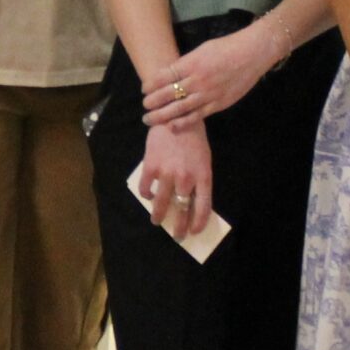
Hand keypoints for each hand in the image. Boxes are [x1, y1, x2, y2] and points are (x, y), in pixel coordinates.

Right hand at [137, 121, 213, 238]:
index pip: (203, 208)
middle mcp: (186, 179)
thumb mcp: (203, 159)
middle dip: (178, 227)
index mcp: (203, 176)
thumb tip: (190, 201)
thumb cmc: (193, 137)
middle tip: (176, 235)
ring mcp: (167, 174)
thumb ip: (198, 179)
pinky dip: (146, 195)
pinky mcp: (151, 167)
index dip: (198, 223)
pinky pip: (146, 188)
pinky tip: (148, 196)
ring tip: (156, 220)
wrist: (176, 114)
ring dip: (158, 216)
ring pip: (161, 204)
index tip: (193, 232)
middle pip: (182, 211)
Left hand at [141, 24, 284, 129]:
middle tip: (144, 106)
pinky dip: (182, 123)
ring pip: (179, 108)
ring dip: (161, 115)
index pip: (164, 76)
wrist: (252, 54)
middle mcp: (197, 80)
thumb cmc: (226, 48)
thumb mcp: (201, 50)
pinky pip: (196, 116)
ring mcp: (207, 93)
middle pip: (167, 94)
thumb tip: (170, 74)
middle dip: (152, 102)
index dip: (151, 84)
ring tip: (149, 119)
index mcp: (191, 63)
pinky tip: (172, 126)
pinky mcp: (217, 104)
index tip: (144, 89)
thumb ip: (186, 64)